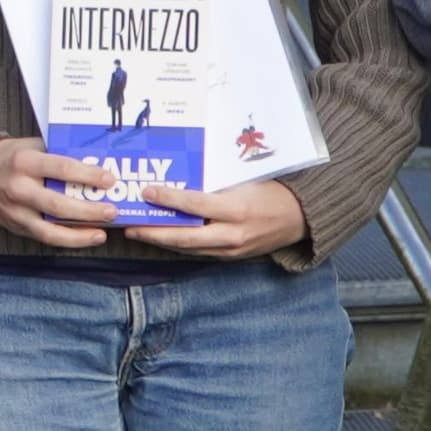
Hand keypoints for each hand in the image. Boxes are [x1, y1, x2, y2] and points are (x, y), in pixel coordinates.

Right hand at [0, 135, 117, 249]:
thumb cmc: (8, 157)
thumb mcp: (29, 145)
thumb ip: (56, 152)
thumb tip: (92, 159)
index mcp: (25, 162)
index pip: (62, 169)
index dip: (88, 176)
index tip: (109, 180)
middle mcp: (19, 189)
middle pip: (59, 204)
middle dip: (89, 210)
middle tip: (112, 210)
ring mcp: (17, 212)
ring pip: (52, 230)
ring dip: (80, 234)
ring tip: (102, 232)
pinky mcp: (17, 227)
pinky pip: (45, 238)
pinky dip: (68, 241)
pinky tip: (86, 237)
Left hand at [123, 176, 310, 258]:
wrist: (300, 218)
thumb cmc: (273, 190)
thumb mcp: (248, 180)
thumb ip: (218, 182)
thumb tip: (184, 173)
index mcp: (238, 209)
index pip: (197, 205)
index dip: (170, 200)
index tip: (147, 192)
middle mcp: (233, 233)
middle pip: (186, 238)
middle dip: (154, 233)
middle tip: (129, 226)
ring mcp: (232, 250)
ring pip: (189, 249)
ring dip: (161, 242)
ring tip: (137, 233)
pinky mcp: (231, 258)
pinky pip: (199, 253)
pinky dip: (179, 246)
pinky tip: (162, 239)